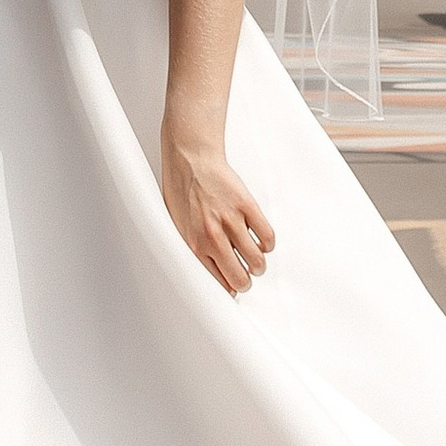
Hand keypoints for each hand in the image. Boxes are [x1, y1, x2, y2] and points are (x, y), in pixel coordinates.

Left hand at [159, 129, 274, 296]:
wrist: (189, 158)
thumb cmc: (181, 190)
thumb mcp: (178, 226)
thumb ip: (195, 249)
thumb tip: (213, 271)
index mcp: (195, 245)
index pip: (220, 282)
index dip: (230, 287)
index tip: (233, 285)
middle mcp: (213, 237)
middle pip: (241, 278)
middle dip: (246, 281)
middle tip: (246, 274)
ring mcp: (232, 221)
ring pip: (257, 261)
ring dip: (258, 264)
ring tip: (254, 258)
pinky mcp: (247, 206)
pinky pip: (267, 236)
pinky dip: (267, 243)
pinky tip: (259, 239)